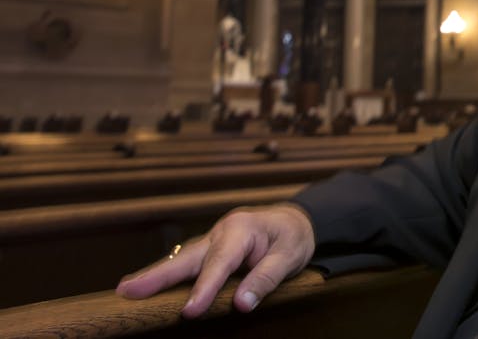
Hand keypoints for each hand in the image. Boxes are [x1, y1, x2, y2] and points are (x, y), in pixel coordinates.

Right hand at [116, 202, 314, 317]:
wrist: (296, 220)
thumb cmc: (293, 237)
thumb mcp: (290, 257)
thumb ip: (266, 279)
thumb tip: (241, 304)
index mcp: (241, 229)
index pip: (220, 263)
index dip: (204, 288)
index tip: (189, 311)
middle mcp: (221, 231)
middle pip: (187, 257)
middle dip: (157, 275)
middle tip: (127, 290)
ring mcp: (213, 238)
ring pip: (182, 259)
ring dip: (155, 274)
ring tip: (127, 290)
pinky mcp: (210, 248)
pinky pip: (187, 262)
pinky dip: (168, 273)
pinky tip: (150, 286)